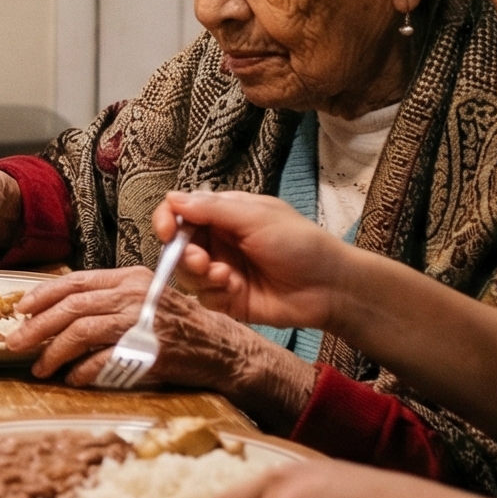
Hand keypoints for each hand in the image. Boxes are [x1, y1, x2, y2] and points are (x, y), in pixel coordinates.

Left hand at [6, 266, 315, 426]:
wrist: (225, 350)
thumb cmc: (182, 327)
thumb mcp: (146, 300)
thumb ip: (109, 301)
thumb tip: (61, 312)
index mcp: (131, 278)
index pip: (76, 281)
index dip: (43, 295)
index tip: (21, 310)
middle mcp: (135, 294)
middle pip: (71, 307)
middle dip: (37, 327)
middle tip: (15, 344)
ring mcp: (143, 321)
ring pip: (81, 331)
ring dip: (54, 352)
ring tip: (40, 367)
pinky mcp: (150, 350)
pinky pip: (104, 360)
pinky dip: (82, 371)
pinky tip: (72, 379)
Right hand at [156, 190, 349, 331]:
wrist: (329, 288)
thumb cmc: (299, 243)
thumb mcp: (256, 217)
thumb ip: (212, 209)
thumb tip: (171, 199)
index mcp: (224, 215)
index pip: (181, 212)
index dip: (167, 220)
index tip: (167, 231)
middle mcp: (218, 242)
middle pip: (177, 245)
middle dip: (182, 254)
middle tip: (201, 261)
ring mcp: (221, 271)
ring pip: (185, 273)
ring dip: (198, 274)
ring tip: (225, 277)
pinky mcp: (226, 299)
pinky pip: (202, 296)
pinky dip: (213, 292)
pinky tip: (235, 289)